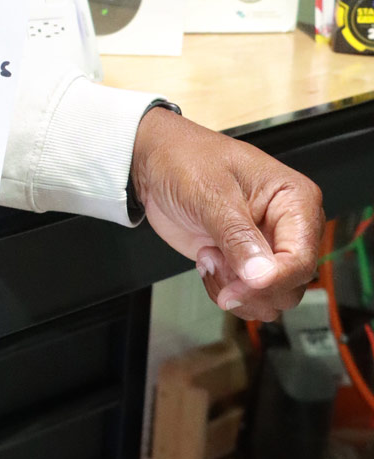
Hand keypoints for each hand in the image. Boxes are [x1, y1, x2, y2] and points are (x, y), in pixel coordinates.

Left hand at [130, 107, 323, 321]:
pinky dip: (223, 289)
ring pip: (271, 297)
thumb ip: (237, 236)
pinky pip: (247, 297)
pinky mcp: (245, 262)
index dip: (274, 279)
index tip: (241, 284)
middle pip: (291, 284)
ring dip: (234, 289)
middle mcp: (289, 227)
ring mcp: (267, 247)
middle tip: (213, 258)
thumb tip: (261, 275)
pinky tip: (206, 260)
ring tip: (208, 255)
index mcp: (294, 200)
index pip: (302, 258)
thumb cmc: (186, 160)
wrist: (156, 165)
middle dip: (249, 286)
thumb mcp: (211, 193)